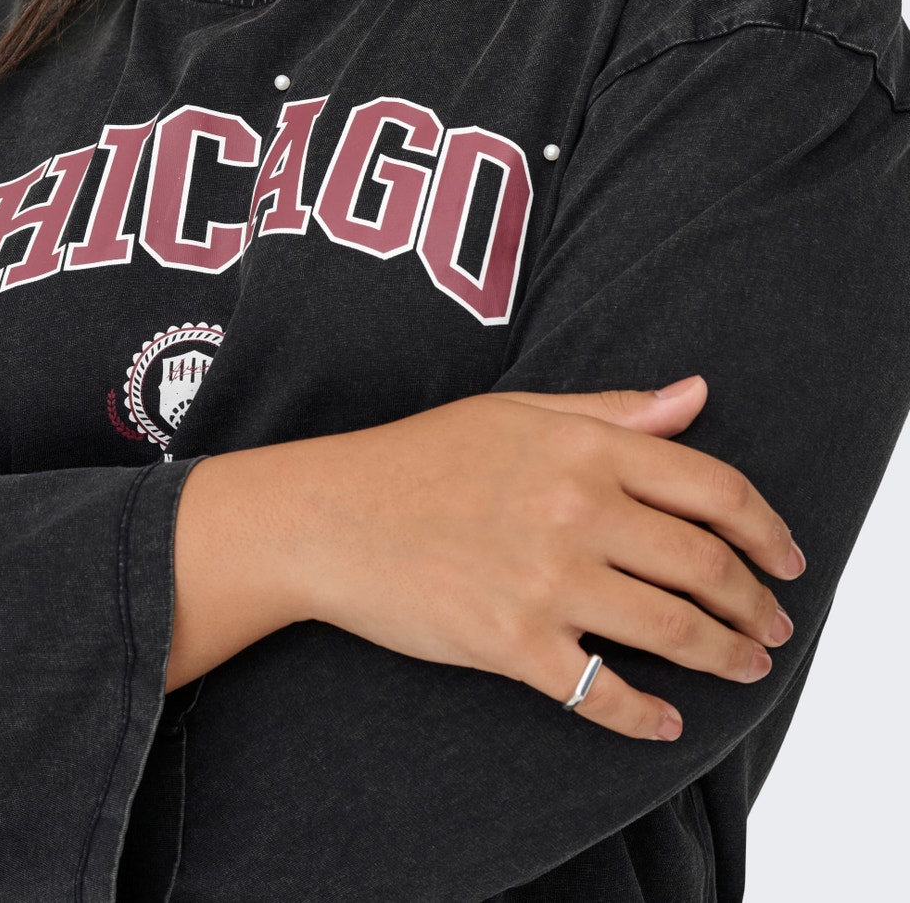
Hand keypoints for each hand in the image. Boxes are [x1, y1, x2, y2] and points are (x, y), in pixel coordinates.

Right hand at [281, 374, 805, 741]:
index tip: (786, 558)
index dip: (766, 529)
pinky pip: (602, 692)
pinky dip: (645, 717)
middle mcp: (576, 509)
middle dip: (754, 604)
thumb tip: (696, 395)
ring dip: (725, 656)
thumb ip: (613, 408)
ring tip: (743, 666)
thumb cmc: (420, 456)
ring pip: (673, 631)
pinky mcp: (511, 643)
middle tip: (771, 626)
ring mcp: (545, 579)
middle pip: (704, 564)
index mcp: (583, 445)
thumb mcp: (517, 411)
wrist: (330, 514)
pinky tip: (664, 721)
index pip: (713, 487)